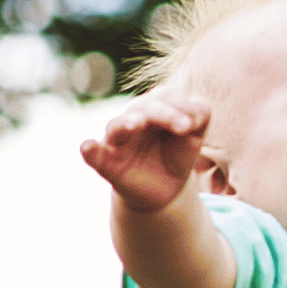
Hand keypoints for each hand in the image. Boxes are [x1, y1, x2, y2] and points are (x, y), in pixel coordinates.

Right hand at [81, 92, 210, 212]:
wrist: (165, 191)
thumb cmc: (176, 157)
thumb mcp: (193, 139)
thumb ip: (199, 118)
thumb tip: (198, 110)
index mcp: (155, 109)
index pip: (165, 96)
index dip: (181, 105)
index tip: (197, 122)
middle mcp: (134, 119)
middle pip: (144, 107)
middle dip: (165, 114)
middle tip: (184, 127)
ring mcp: (118, 140)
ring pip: (117, 125)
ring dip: (126, 122)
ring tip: (136, 123)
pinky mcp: (107, 163)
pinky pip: (94, 155)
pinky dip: (89, 150)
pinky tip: (87, 147)